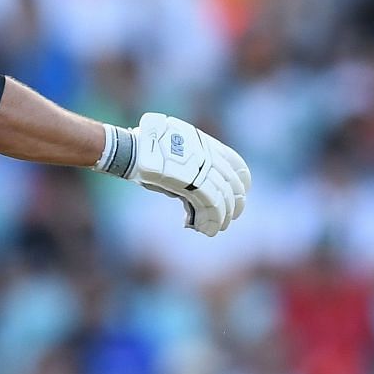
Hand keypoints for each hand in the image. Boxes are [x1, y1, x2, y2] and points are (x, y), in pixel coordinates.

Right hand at [120, 112, 251, 236]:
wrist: (132, 148)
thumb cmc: (144, 152)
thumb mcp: (172, 155)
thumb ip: (188, 171)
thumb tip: (192, 195)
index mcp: (205, 143)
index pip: (236, 163)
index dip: (241, 182)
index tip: (240, 194)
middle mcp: (208, 154)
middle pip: (233, 183)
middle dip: (235, 203)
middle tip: (231, 217)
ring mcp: (202, 167)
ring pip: (224, 197)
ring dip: (223, 216)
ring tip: (217, 227)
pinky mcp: (193, 181)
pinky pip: (211, 204)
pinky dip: (211, 220)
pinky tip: (206, 229)